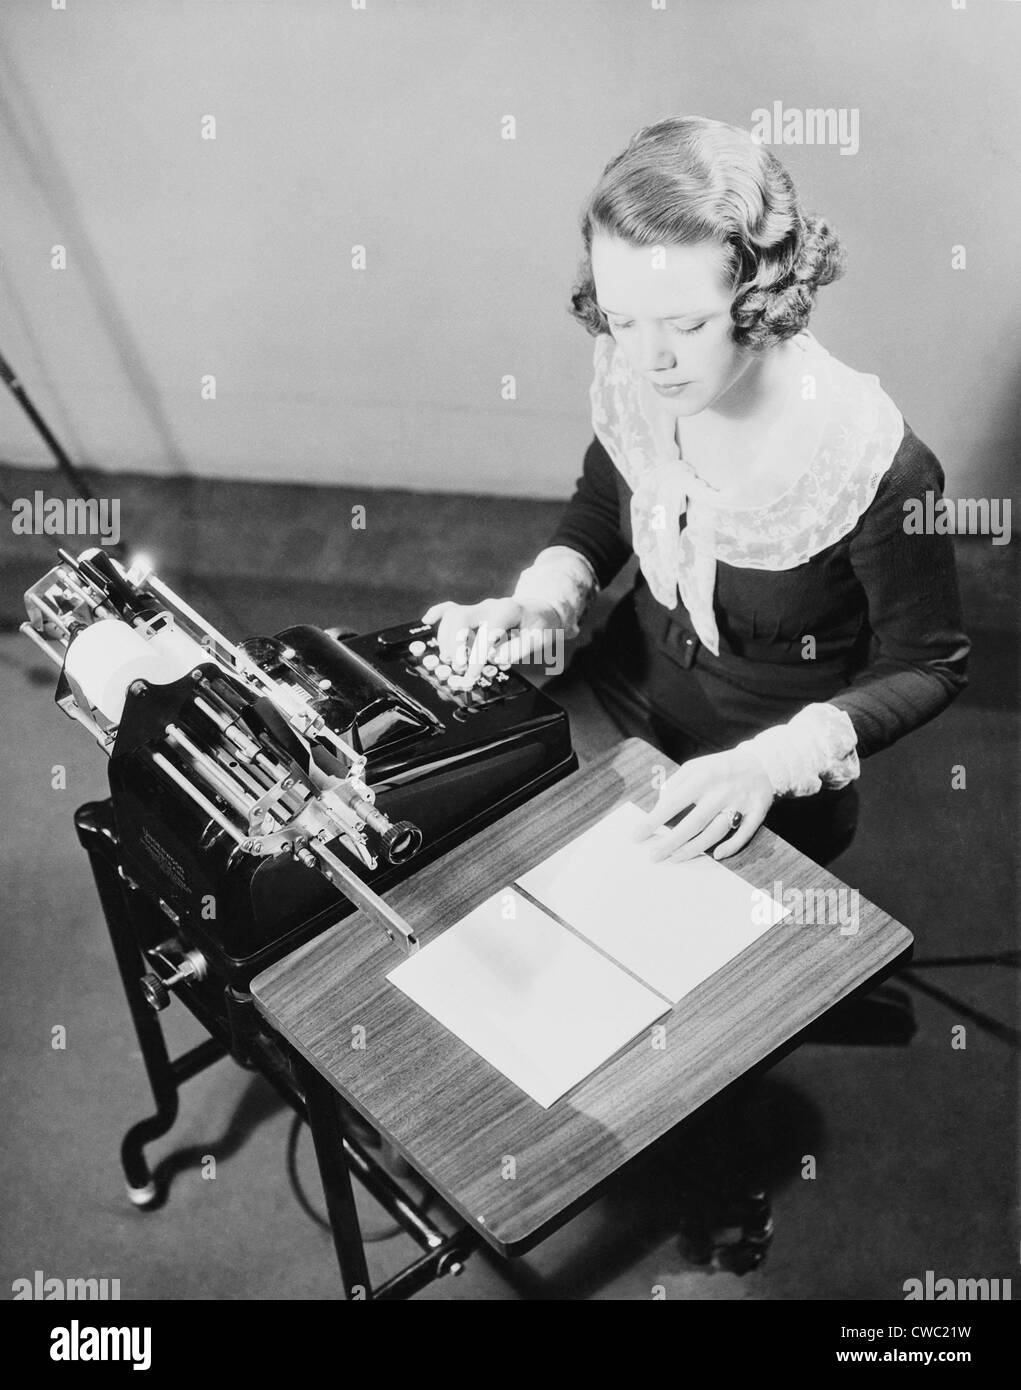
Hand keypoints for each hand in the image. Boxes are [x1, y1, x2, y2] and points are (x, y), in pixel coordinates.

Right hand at [420, 597, 558, 683]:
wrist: (540, 610)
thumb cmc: (540, 626)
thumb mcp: (541, 638)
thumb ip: (521, 648)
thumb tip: (497, 657)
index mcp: (508, 611)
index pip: (487, 632)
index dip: (478, 654)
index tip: (472, 674)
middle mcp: (489, 606)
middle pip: (461, 617)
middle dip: (455, 643)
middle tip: (456, 666)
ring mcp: (478, 608)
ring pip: (452, 615)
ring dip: (446, 639)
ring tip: (450, 660)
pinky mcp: (471, 612)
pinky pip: (450, 608)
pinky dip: (437, 613)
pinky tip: (426, 620)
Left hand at [633, 748, 773, 861]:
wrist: (762, 762)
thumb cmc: (719, 768)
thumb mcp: (695, 766)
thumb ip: (674, 784)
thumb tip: (659, 808)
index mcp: (703, 777)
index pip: (673, 802)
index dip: (654, 820)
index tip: (637, 835)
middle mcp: (721, 790)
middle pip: (694, 822)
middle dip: (671, 842)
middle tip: (653, 856)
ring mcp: (741, 802)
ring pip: (716, 832)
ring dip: (695, 848)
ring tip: (675, 858)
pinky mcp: (758, 812)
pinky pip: (744, 834)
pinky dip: (731, 847)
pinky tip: (716, 856)